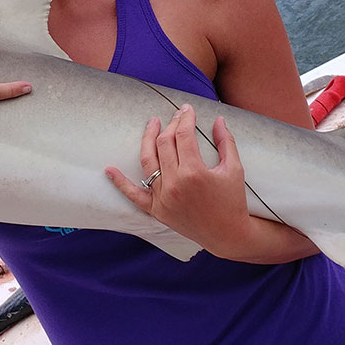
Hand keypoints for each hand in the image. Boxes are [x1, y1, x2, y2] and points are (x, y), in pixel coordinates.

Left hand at [105, 104, 255, 257]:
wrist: (227, 234)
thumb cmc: (233, 201)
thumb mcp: (235, 169)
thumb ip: (226, 142)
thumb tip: (219, 120)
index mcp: (194, 172)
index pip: (184, 135)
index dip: (185, 118)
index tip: (187, 109)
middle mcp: (175, 183)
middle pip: (165, 144)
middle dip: (170, 125)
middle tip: (175, 116)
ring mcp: (163, 197)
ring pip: (148, 161)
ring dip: (148, 139)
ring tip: (151, 124)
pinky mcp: (156, 210)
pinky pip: (134, 195)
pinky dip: (120, 183)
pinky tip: (109, 170)